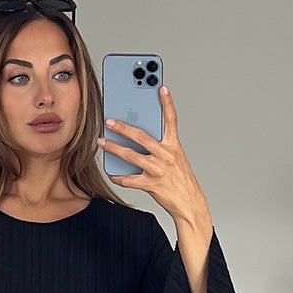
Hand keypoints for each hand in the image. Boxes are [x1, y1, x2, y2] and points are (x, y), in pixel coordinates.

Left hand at [97, 86, 209, 226]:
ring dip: (114, 148)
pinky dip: (119, 177)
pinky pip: (131, 180)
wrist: (190, 204)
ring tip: (102, 143)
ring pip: (131, 156)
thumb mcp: (176, 160)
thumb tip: (140, 140)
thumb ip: (161, 147)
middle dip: (124, 127)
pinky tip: (112, 174)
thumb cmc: (181, 181)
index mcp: (174, 146)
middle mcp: (166, 155)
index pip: (171, 120)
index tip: (161, 88)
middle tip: (110, 121)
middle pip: (142, 136)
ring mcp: (158, 170)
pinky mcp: (152, 185)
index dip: (167, 103)